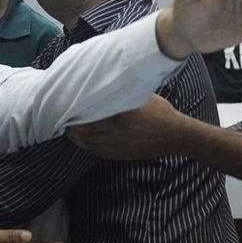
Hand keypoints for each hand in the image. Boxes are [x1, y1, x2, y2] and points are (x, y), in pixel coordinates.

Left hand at [66, 95, 180, 159]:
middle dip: (72, 128)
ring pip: (90, 144)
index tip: (67, 110)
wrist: (176, 135)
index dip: (75, 116)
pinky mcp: (122, 155)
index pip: (88, 118)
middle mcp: (116, 134)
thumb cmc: (159, 111)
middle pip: (85, 133)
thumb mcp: (139, 97)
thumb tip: (104, 87)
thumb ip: (120, 95)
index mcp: (119, 117)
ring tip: (71, 131)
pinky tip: (84, 142)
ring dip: (78, 139)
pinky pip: (99, 152)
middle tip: (65, 121)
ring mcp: (118, 146)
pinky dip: (89, 147)